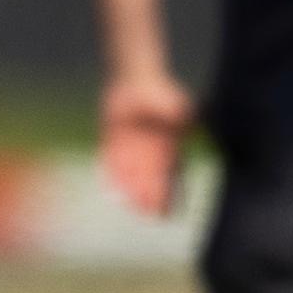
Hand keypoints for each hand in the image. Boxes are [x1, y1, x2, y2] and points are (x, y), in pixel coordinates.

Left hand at [99, 68, 196, 221]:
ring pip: (132, 176)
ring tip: (130, 205)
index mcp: (169, 148)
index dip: (170, 193)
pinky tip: (110, 189)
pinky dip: (112, 175)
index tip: (167, 207)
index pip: (171, 177)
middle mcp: (151, 154)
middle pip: (151, 181)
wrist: (134, 80)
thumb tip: (182, 117)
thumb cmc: (157, 90)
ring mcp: (132, 151)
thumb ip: (174, 109)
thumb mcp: (170, 99)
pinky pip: (112, 164)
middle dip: (150, 196)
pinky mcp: (114, 144)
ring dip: (132, 191)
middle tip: (148, 212)